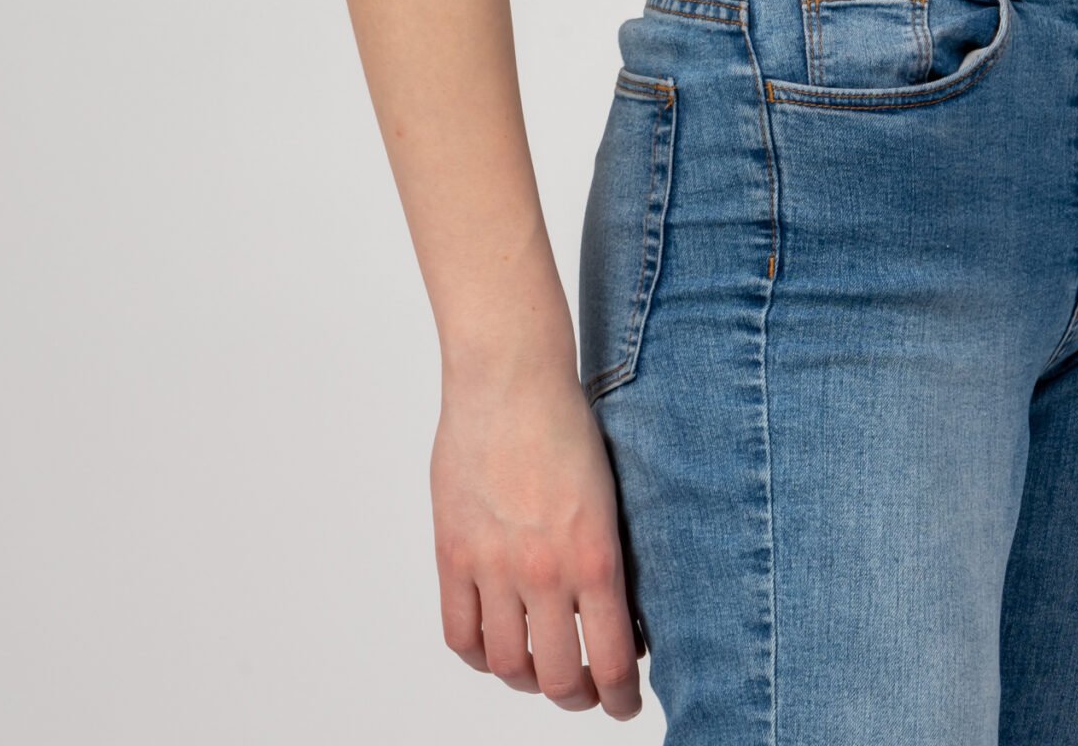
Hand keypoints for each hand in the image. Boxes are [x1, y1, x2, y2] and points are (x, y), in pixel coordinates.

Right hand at [431, 364, 643, 715]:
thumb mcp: (609, 496)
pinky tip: (495, 645)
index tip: (625, 703)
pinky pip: (460, 636)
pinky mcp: (453, 554)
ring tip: (540, 670)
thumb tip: (615, 618)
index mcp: (596, 555)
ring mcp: (493, 565)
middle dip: (579, 697)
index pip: (614, 663)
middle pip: (558, 678)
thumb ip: (605, 559)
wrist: (511, 374)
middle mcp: (545, 571)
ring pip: (508, 665)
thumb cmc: (567, 421)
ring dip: (528, 679)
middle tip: (587, 692)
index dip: (621, 699)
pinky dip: (480, 655)